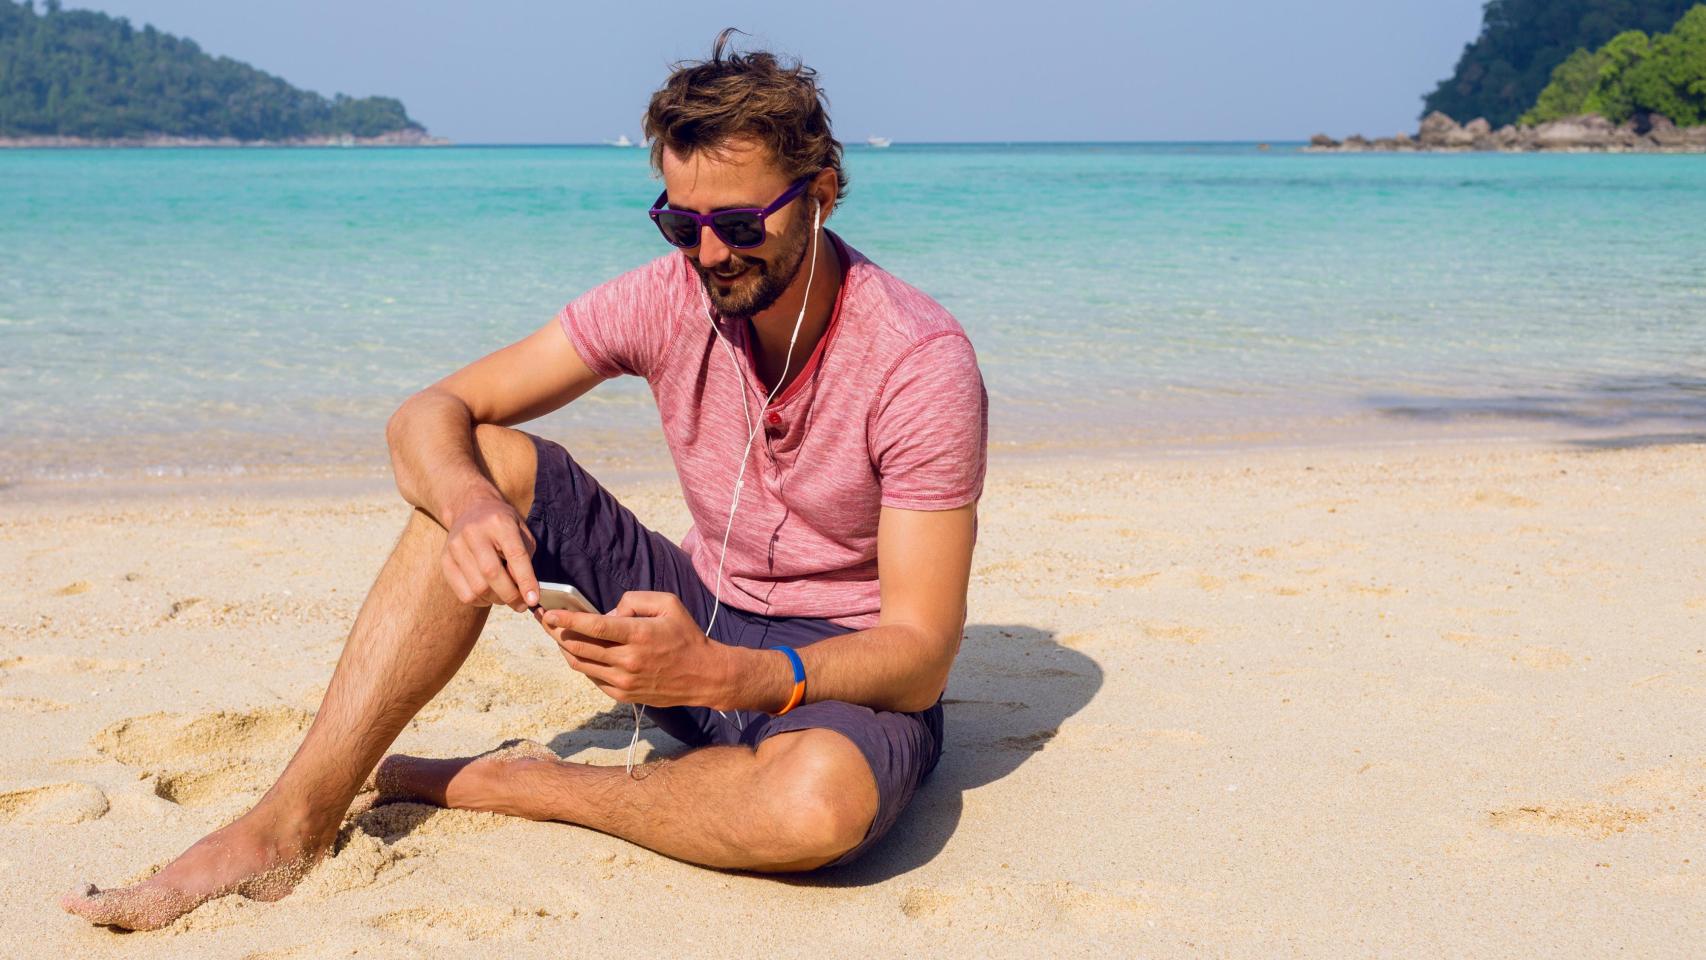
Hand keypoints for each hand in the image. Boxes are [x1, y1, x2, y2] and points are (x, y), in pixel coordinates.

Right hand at [440, 495, 539, 611]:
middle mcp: (474, 532)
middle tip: (522, 605)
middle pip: (492, 574)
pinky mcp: (445, 560)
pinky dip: (480, 601)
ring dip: (496, 600)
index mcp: (499, 522)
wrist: (470, 508)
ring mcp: (455, 546)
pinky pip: (464, 594)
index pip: (515, 555)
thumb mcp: (521, 533)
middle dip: (510, 596)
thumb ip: (524, 560)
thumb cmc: (502, 525)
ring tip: (505, 596)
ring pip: (477, 588)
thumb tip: (523, 592)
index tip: (534, 600)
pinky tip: (488, 594)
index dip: (526, 580)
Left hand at [538, 591, 731, 708]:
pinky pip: (592, 678)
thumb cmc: (686, 635)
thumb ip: (635, 600)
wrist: (704, 675)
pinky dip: (582, 664)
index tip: (549, 613)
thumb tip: (608, 612)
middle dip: (556, 633)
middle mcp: (628, 660)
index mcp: (639, 635)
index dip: (567, 620)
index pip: (594, 627)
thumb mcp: (668, 604)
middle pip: (579, 647)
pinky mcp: (623, 695)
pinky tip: (580, 652)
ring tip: (557, 635)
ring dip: (565, 649)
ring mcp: (624, 681)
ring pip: (581, 664)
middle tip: (544, 621)